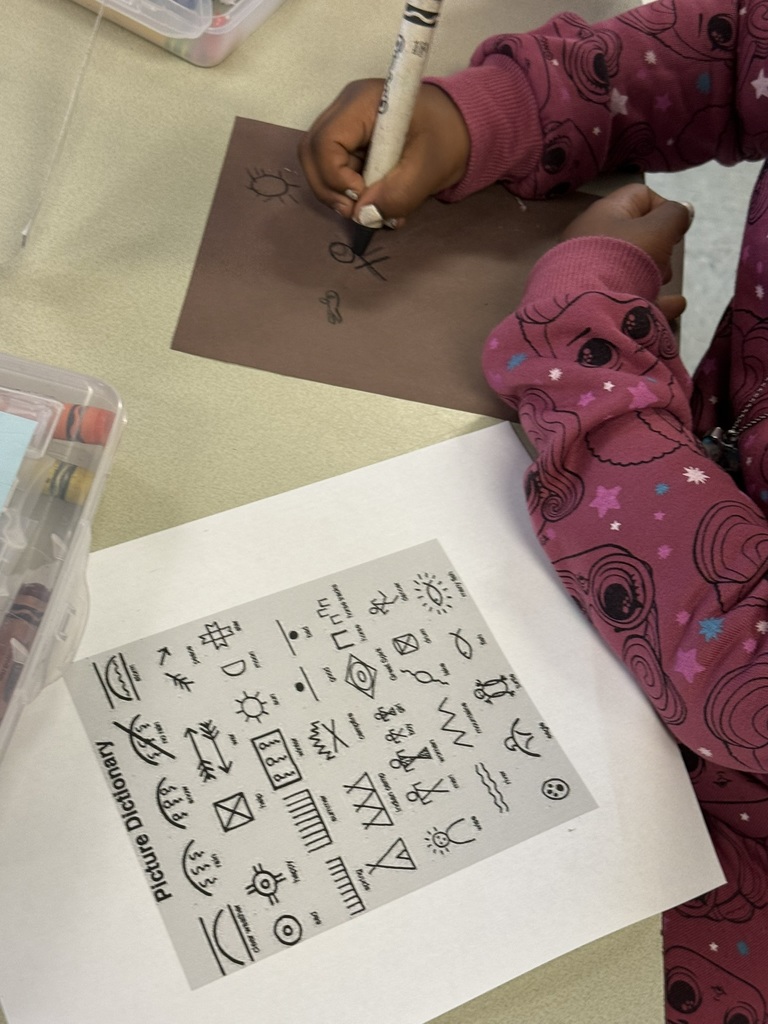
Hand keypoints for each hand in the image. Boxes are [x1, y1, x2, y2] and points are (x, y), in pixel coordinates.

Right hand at [298, 79, 470, 225]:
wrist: (460, 128)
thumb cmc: (448, 137)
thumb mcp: (430, 168)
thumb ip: (399, 195)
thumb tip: (363, 216)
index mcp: (364, 102)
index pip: (324, 142)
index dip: (336, 177)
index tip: (363, 195)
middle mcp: (345, 109)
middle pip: (311, 152)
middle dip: (329, 189)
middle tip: (357, 211)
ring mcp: (344, 124)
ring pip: (315, 163)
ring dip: (335, 193)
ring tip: (366, 208)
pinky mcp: (348, 141)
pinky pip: (330, 169)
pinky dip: (345, 192)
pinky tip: (370, 200)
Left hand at [562, 183, 693, 321]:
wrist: (587, 308)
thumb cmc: (625, 258)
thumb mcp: (658, 229)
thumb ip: (674, 216)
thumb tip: (683, 210)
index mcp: (606, 213)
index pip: (640, 196)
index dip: (663, 208)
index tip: (675, 229)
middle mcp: (594, 238)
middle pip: (636, 235)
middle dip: (659, 248)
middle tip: (664, 260)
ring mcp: (590, 271)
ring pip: (631, 267)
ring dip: (654, 274)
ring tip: (661, 282)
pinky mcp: (593, 300)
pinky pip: (629, 298)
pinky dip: (653, 300)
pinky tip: (675, 305)